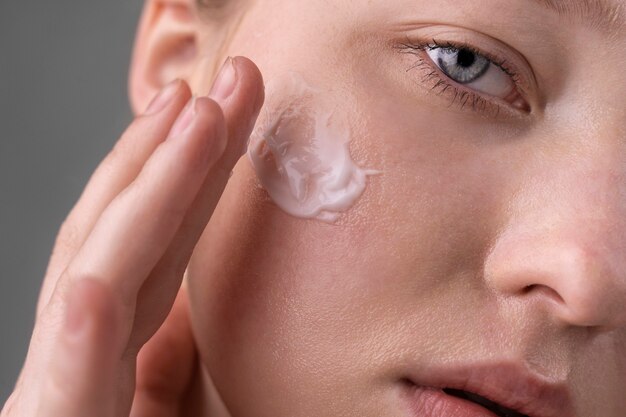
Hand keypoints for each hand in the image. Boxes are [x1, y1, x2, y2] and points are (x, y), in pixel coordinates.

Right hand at [2, 56, 264, 416]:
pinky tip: (102, 282)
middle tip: (224, 87)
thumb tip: (188, 309)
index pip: (154, 253)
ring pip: (93, 282)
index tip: (213, 120)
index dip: (181, 182)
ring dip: (140, 199)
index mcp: (115, 359)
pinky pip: (60, 385)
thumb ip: (170, 366)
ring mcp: (55, 397)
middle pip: (129, 242)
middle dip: (173, 158)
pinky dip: (75, 334)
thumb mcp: (171, 413)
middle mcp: (80, 362)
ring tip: (189, 116)